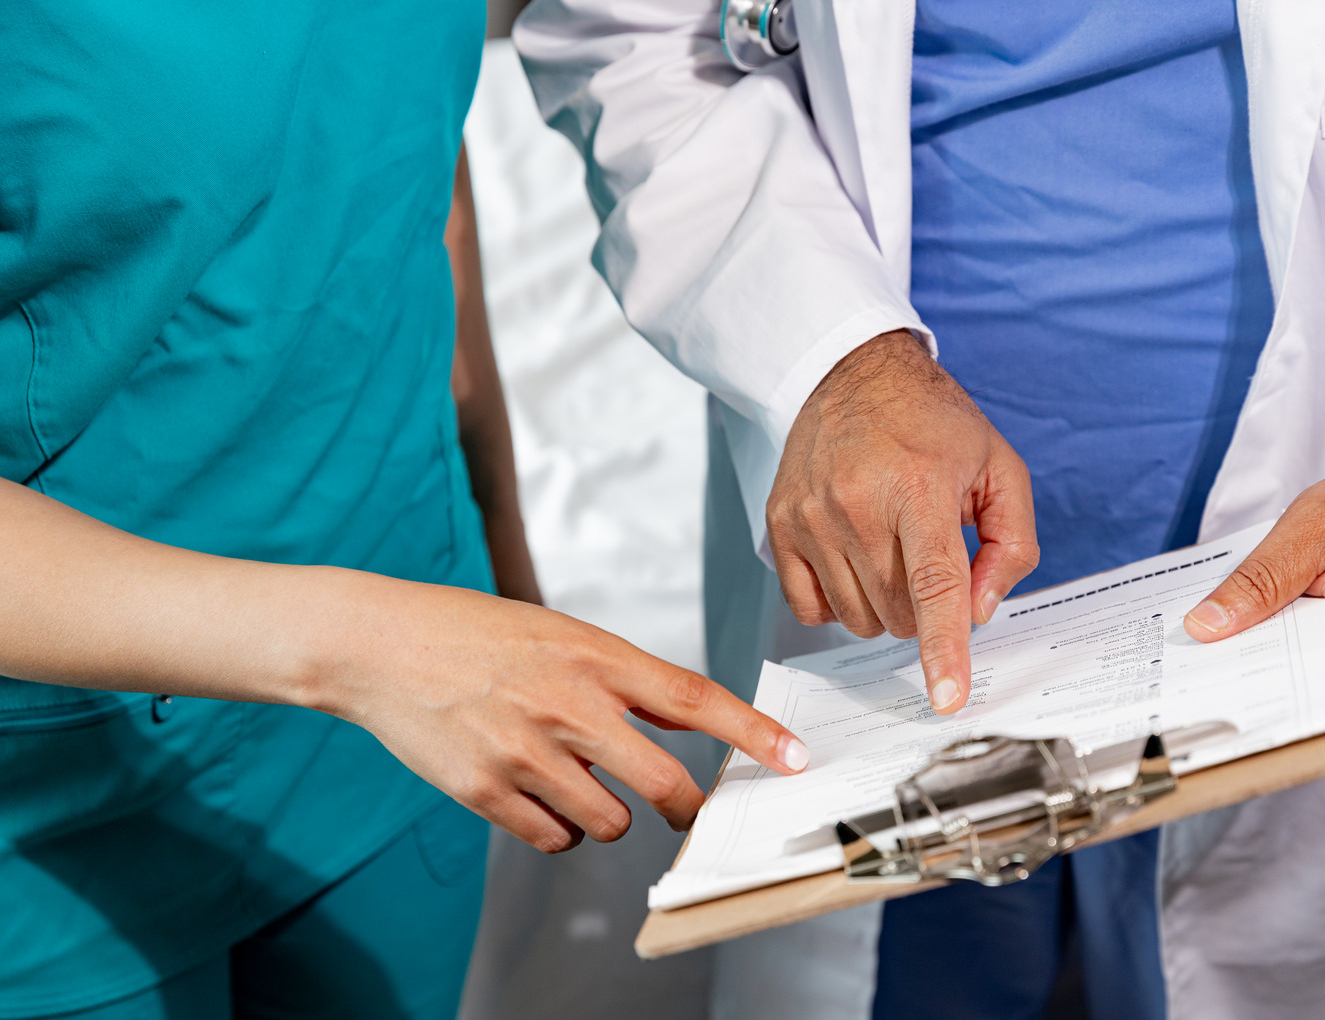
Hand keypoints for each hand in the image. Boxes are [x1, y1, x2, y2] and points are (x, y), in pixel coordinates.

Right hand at [315, 574, 809, 852]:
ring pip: (609, 822)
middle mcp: (568, 705)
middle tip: (687, 810)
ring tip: (570, 777)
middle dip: (686, 809)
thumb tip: (677, 721)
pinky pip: (556, 839)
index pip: (693, 697)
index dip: (751, 732)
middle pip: (663, 784)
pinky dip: (558, 828)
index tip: (793, 756)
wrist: (382, 644)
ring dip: (606, 813)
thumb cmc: (478, 634)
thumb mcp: (561, 633)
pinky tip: (535, 792)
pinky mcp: (486, 792)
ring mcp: (526, 753)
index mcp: (595, 656)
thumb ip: (619, 677)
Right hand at [767, 331, 1038, 714]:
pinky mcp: (780, 526)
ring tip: (893, 553)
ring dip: (885, 609)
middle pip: (899, 612)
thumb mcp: (999, 468)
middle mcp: (857, 503)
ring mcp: (811, 517)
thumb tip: (982, 611)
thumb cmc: (932, 422)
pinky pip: (810, 609)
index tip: (946, 698)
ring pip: (858, 619)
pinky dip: (841, 603)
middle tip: (931, 561)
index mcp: (918, 486)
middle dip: (927, 609)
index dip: (944, 649)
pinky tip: (855, 562)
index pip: (933, 584)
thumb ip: (1011, 545)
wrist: (853, 373)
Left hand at [1182, 458, 1324, 702]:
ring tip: (1212, 642)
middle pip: (1299, 685)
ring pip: (1303, 673)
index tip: (1195, 674)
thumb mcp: (1313, 528)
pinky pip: (1314, 658)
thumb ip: (1261, 580)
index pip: (1299, 683)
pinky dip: (1282, 643)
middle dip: (1245, 670)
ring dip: (1261, 655)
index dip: (1245, 678)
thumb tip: (1207, 626)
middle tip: (1190, 660)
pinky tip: (1249, 628)